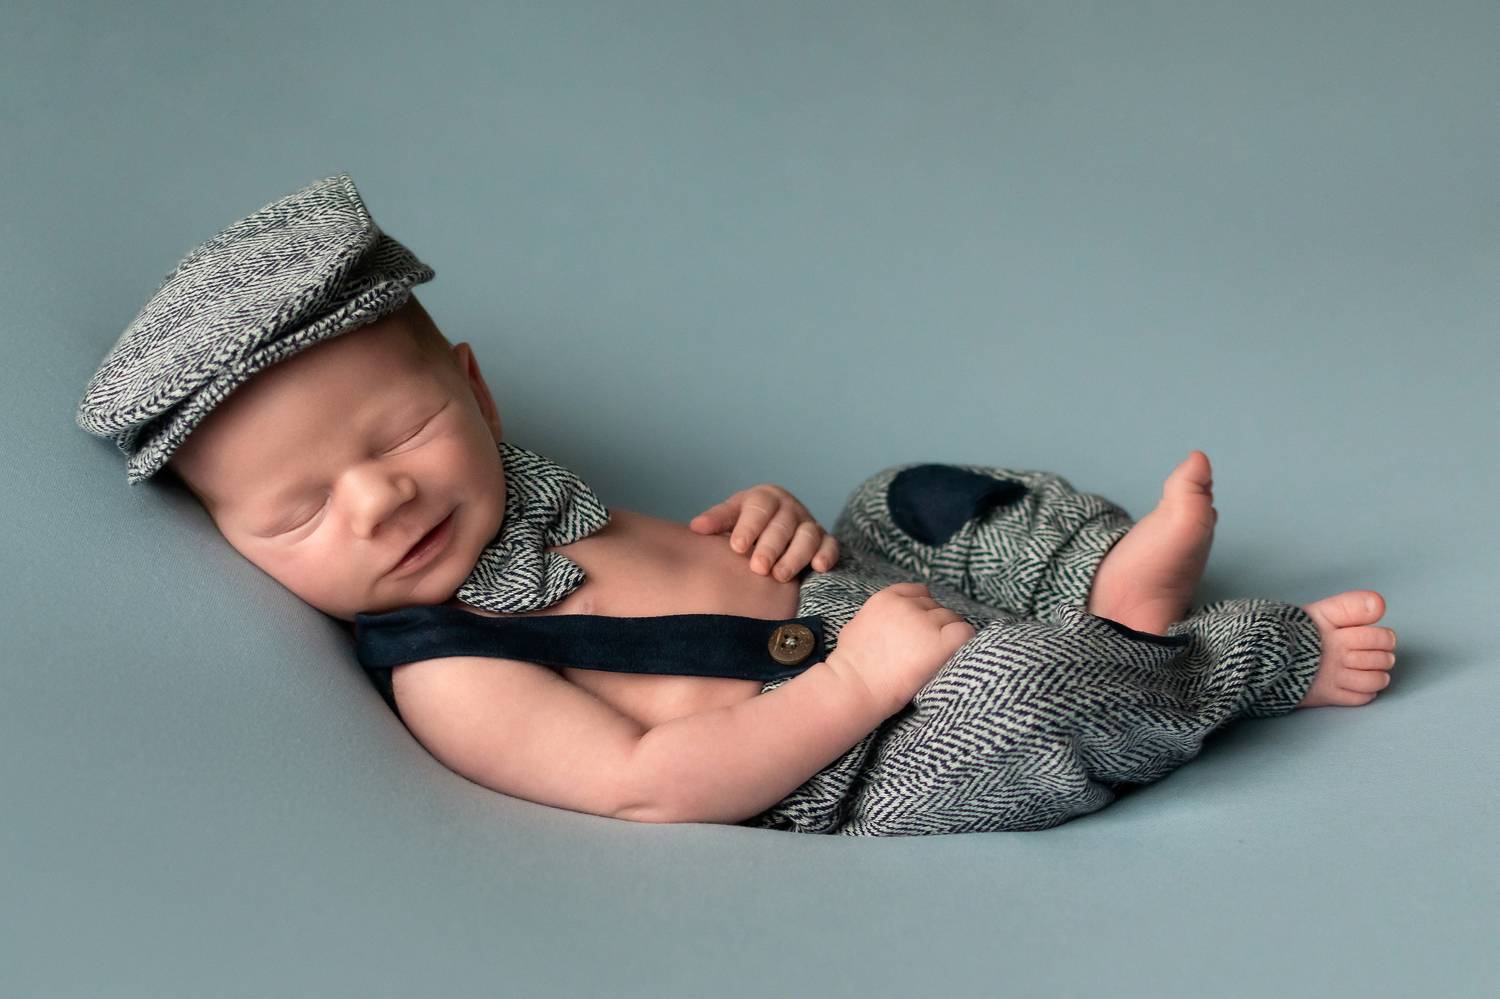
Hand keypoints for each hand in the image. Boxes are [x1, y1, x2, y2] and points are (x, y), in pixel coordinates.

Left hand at [689, 483, 839, 580]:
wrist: (773, 525)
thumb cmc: (747, 524)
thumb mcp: (732, 516)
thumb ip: (716, 521)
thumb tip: (696, 528)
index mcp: (765, 498)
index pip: (759, 508)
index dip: (749, 527)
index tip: (737, 546)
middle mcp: (790, 508)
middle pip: (783, 525)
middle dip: (771, 547)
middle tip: (758, 567)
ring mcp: (809, 524)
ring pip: (807, 536)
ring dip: (795, 556)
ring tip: (779, 576)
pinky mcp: (824, 540)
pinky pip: (830, 546)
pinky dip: (826, 555)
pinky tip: (818, 567)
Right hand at [829, 582, 976, 714]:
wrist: (856, 686)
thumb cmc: (850, 665)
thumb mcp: (856, 626)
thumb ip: (877, 616)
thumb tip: (888, 621)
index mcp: (886, 599)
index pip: (918, 592)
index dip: (923, 609)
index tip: (921, 627)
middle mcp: (907, 606)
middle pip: (936, 607)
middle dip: (934, 625)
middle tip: (926, 649)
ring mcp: (925, 623)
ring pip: (951, 619)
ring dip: (947, 636)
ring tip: (936, 657)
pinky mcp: (941, 642)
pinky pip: (965, 632)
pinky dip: (964, 642)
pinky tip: (953, 656)